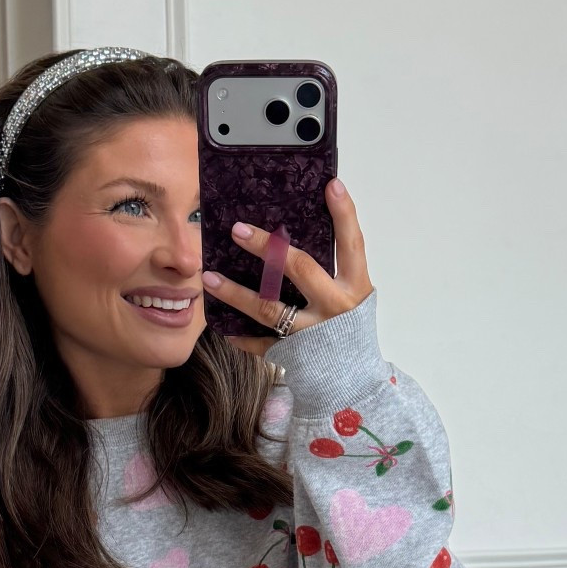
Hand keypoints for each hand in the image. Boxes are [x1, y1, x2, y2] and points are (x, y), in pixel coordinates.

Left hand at [202, 178, 372, 354]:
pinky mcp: (294, 354)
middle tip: (237, 230)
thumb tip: (295, 232)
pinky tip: (221, 326)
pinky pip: (261, 344)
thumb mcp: (352, 296)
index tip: (332, 184)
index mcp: (354, 287)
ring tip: (209, 277)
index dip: (344, 214)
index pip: (352, 243)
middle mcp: (335, 308)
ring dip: (235, 292)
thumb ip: (333, 270)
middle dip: (267, 247)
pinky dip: (241, 336)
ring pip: (269, 308)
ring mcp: (312, 333)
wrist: (356, 383)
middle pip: (300, 268)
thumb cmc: (351, 332)